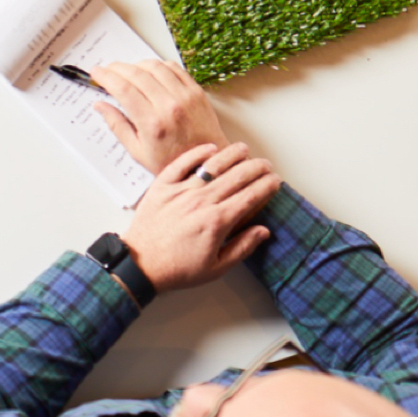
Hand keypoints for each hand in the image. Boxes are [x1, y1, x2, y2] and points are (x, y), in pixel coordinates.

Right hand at [90, 59, 230, 173]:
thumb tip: (99, 105)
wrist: (206, 164)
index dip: (106, 77)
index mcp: (152, 124)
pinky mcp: (196, 91)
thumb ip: (117, 126)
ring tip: (127, 71)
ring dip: (136, 64)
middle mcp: (169, 106)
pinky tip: (150, 71)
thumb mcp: (138, 152)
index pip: (123, 89)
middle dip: (117, 68)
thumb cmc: (171, 162)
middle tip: (107, 69)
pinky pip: (174, 68)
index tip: (96, 72)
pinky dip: (158, 65)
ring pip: (155, 66)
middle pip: (137, 74)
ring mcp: (185, 96)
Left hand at [123, 143, 280, 291]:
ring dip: (232, 154)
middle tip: (266, 164)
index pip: (250, 197)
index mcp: (217, 222)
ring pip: (212, 165)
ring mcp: (182, 190)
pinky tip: (211, 147)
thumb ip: (242, 247)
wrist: (141, 264)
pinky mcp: (163, 185)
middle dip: (255, 168)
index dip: (266, 186)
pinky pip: (183, 162)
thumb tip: (263, 231)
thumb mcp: (216, 268)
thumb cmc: (178, 269)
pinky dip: (198, 152)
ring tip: (244, 149)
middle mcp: (202, 202)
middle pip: (236, 177)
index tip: (275, 181)